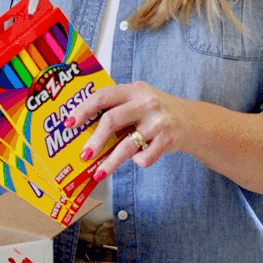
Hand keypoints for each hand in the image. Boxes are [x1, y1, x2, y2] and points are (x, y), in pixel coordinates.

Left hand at [65, 81, 191, 180]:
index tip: (69, 123)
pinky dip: (138, 160)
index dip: (83, 110)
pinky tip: (139, 156)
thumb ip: (118, 107)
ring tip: (98, 173)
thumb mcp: (140, 100)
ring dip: (110, 162)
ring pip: (127, 146)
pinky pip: (144, 157)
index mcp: (134, 89)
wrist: (193, 121)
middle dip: (95, 140)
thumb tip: (84, 128)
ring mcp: (158, 121)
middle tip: (84, 154)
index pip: (103, 96)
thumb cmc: (157, 112)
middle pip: (112, 120)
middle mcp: (146, 102)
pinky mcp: (168, 139)